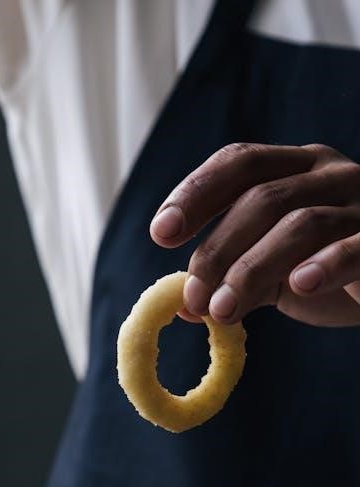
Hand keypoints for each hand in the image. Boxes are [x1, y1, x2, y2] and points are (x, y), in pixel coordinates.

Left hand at [150, 143, 359, 326]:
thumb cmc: (330, 270)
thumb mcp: (276, 270)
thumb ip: (235, 279)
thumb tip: (183, 304)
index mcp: (295, 168)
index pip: (239, 162)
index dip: (196, 192)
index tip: (161, 233)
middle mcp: (329, 174)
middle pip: (261, 197)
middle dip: (217, 249)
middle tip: (193, 297)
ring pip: (301, 223)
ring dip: (252, 269)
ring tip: (222, 311)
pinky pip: (355, 246)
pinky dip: (326, 264)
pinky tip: (299, 287)